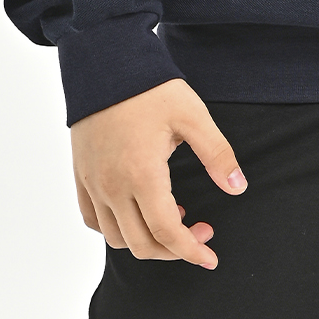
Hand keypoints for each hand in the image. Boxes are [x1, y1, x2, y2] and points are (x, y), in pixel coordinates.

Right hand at [71, 77, 246, 268]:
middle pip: (141, 244)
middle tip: (200, 231)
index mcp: (142, 175)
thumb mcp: (192, 115)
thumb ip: (217, 154)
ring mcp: (93, 183)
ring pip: (116, 238)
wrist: (105, 62)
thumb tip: (238, 187)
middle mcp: (112, 187)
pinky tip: (137, 210)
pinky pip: (93, 219)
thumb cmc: (150, 87)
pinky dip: (115, 228)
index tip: (210, 256)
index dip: (191, 251)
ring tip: (172, 214)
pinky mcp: (81, 175)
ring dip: (146, 239)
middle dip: (174, 249)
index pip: (166, 233)